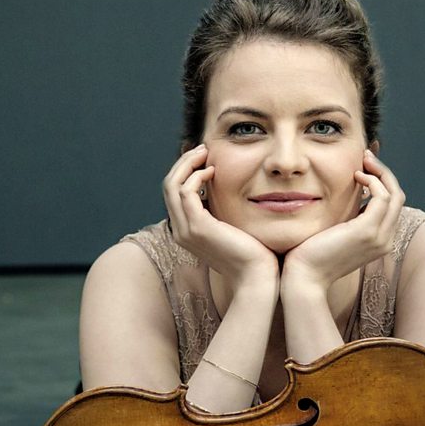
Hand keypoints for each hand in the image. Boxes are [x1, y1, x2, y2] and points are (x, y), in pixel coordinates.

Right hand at [162, 145, 277, 286]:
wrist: (256, 276)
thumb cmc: (250, 253)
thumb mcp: (230, 226)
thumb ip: (220, 210)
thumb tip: (221, 188)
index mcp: (185, 230)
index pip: (174, 193)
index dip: (184, 170)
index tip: (202, 157)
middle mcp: (180, 230)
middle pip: (168, 185)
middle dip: (183, 162)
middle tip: (202, 149)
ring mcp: (186, 230)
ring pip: (172, 185)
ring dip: (187, 164)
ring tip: (206, 154)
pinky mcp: (198, 227)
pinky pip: (186, 192)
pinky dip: (196, 177)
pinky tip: (213, 171)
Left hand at [282, 150, 405, 292]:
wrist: (304, 277)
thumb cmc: (312, 255)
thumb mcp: (336, 230)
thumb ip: (347, 215)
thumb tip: (349, 192)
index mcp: (379, 241)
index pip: (391, 205)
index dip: (382, 182)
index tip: (365, 167)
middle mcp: (385, 240)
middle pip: (398, 197)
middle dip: (384, 173)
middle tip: (367, 157)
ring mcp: (379, 237)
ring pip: (394, 194)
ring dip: (380, 172)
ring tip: (363, 161)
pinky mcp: (367, 231)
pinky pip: (382, 197)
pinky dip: (373, 181)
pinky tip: (356, 176)